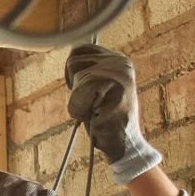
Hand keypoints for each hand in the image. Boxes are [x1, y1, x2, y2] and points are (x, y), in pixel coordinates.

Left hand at [65, 45, 162, 183]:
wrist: (124, 145)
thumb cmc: (104, 119)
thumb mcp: (96, 88)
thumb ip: (88, 70)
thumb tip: (71, 54)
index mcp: (118, 59)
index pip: (79, 50)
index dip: (73, 72)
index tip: (86, 91)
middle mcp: (121, 61)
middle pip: (73, 61)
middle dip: (75, 85)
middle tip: (93, 104)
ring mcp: (119, 72)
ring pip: (76, 76)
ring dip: (78, 99)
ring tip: (96, 110)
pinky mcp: (114, 86)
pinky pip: (78, 93)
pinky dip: (78, 108)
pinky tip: (95, 116)